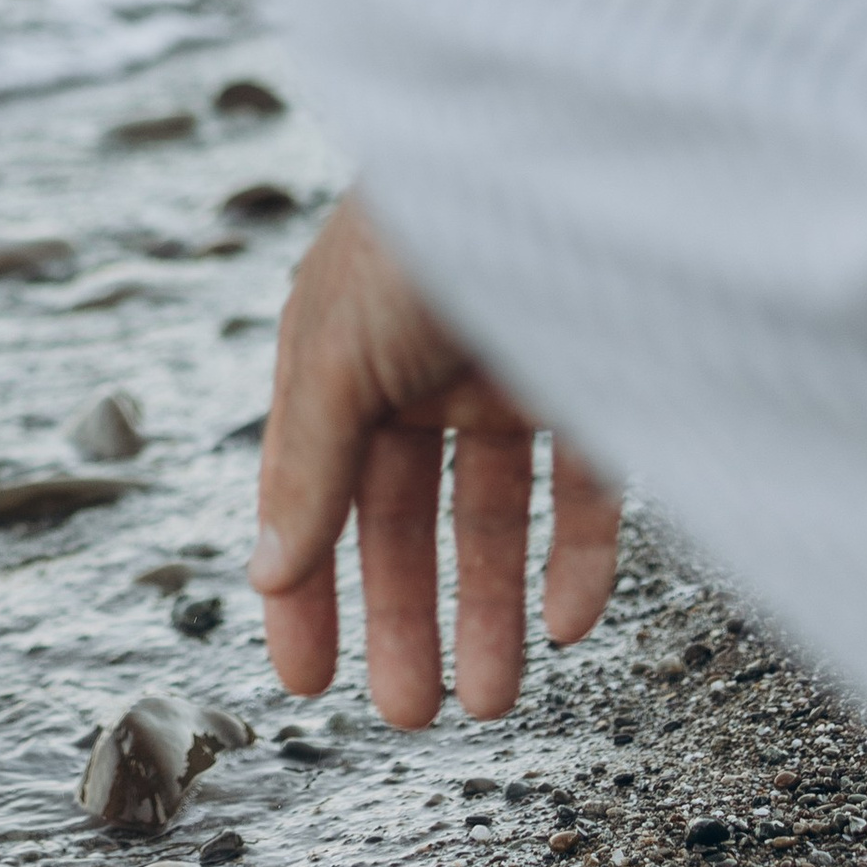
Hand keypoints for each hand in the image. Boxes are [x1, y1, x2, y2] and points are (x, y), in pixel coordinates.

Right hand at [250, 193, 619, 722]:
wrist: (557, 151)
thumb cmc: (420, 233)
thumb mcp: (336, 351)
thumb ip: (306, 466)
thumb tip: (267, 571)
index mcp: (343, 349)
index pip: (316, 486)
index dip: (307, 581)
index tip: (307, 680)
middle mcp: (424, 366)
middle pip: (408, 513)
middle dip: (406, 615)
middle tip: (409, 715)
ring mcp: (513, 373)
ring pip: (498, 514)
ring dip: (492, 610)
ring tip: (491, 701)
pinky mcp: (599, 382)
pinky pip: (588, 491)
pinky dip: (579, 561)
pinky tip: (570, 624)